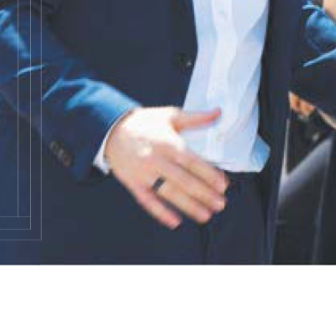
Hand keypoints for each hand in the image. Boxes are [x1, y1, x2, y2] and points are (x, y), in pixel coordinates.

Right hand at [103, 107, 227, 228]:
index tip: (223, 185)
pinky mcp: (133, 184)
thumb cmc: (145, 122)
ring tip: (206, 215)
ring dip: (189, 206)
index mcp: (167, 142)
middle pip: (183, 180)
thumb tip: (218, 112)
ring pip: (169, 193)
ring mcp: (143, 173)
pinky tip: (175, 222)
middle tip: (221, 204)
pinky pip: (148, 201)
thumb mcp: (170, 115)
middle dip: (204, 194)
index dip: (208, 174)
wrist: (112, 129)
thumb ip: (195, 118)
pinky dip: (161, 213)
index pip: (191, 161)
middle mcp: (156, 159)